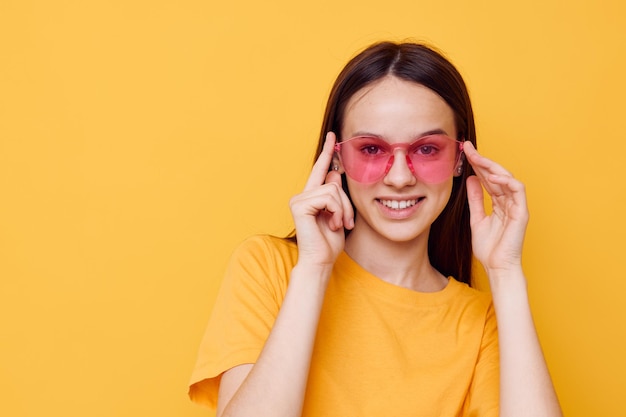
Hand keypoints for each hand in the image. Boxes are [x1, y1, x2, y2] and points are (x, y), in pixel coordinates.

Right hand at [289, 132, 354, 268]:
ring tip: (337, 225)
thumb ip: (336, 195)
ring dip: (342, 210)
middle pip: (333, 182)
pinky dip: (336, 211)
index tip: (333, 135)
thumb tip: (334, 173)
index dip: (327, 152)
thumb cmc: (329, 243)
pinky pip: (328, 197)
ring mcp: (299, 199)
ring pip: (333, 190)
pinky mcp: (299, 205)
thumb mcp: (339, 215)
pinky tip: (331, 224)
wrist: (321, 261)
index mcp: (312, 196)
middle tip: (347, 223)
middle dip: (346, 203)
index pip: (320, 169)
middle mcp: (302, 195)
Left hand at [463, 142, 528, 274]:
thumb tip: (472, 179)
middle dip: (482, 160)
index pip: (489, 178)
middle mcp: (509, 201)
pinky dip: (506, 181)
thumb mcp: (476, 218)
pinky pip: (517, 190)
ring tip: (477, 157)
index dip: (478, 164)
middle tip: (467, 148)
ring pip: (508, 178)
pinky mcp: (522, 212)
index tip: (464, 152)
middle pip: (497, 174)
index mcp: (499, 202)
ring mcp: (516, 206)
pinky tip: (491, 176)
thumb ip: (475, 199)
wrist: (497, 267)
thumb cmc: (489, 248)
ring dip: (492, 166)